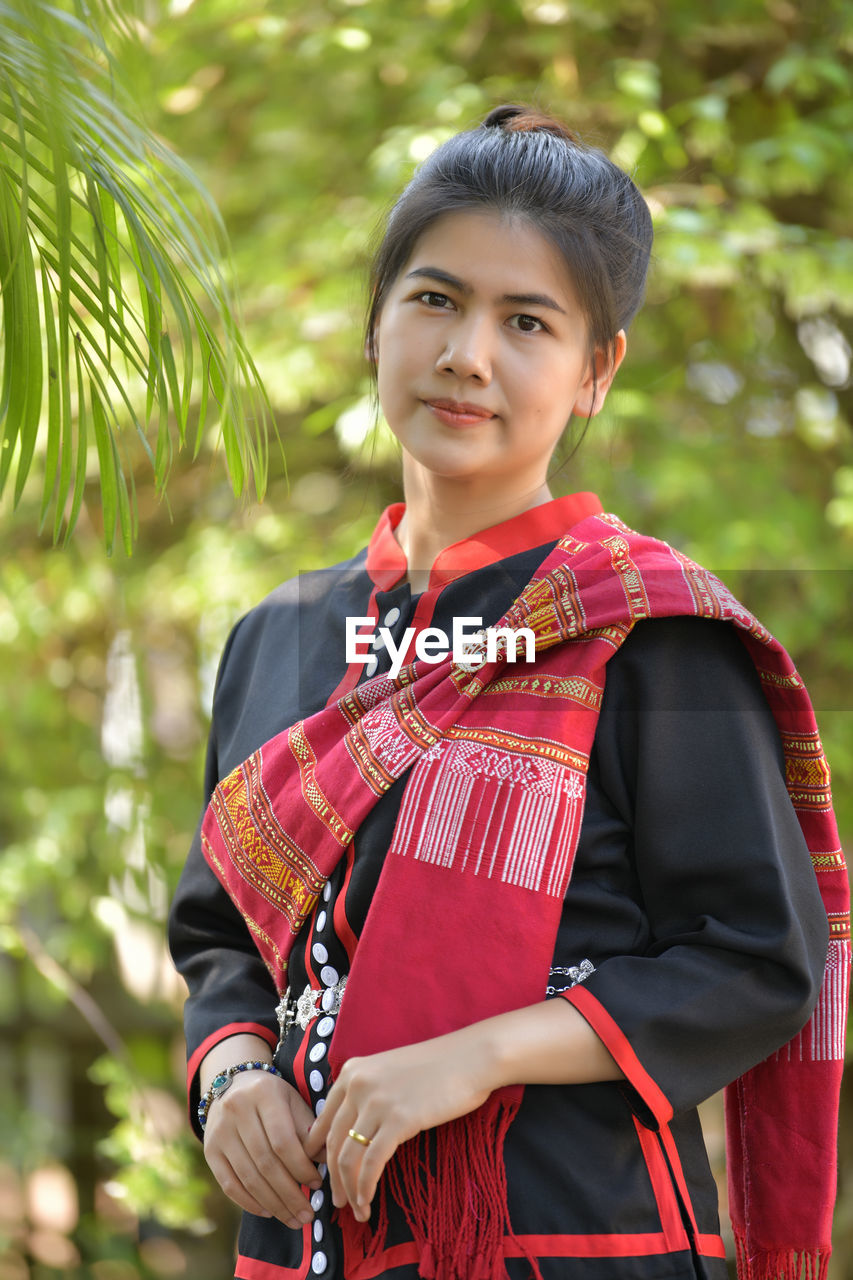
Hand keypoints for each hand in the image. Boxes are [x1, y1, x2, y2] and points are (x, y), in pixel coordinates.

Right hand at [203, 1070, 321, 1227]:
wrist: (234, 1084)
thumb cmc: (273, 1097)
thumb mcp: (293, 1102)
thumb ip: (309, 1129)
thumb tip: (328, 1161)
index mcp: (263, 1093)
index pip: (283, 1140)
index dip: (301, 1167)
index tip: (317, 1184)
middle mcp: (237, 1110)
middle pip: (265, 1162)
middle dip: (289, 1194)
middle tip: (307, 1215)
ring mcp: (220, 1131)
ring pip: (248, 1177)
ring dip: (273, 1204)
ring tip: (293, 1219)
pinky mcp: (209, 1150)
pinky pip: (229, 1184)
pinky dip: (249, 1202)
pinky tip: (268, 1212)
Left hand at [304, 1030, 493, 1222]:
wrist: (470, 1057)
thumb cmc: (435, 1067)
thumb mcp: (388, 1072)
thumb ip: (366, 1093)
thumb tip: (352, 1132)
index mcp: (351, 1071)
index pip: (325, 1120)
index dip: (319, 1152)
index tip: (322, 1173)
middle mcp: (357, 1084)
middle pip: (333, 1142)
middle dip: (333, 1178)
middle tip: (338, 1201)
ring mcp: (377, 1102)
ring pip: (349, 1157)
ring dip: (348, 1189)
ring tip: (355, 1210)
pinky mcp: (399, 1120)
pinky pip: (372, 1162)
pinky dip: (366, 1187)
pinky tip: (367, 1202)